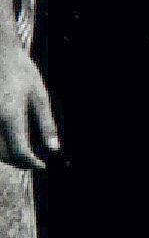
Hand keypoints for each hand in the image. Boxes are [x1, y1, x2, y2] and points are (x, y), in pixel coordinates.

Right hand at [0, 40, 55, 170]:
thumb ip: (46, 124)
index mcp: (10, 116)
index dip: (30, 162)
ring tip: (21, 156)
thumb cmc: (20, 71)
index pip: (19, 151)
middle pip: (2, 153)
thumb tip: (54, 148)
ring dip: (5, 155)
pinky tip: (9, 141)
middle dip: (17, 162)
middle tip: (32, 163)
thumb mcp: (39, 95)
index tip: (41, 166)